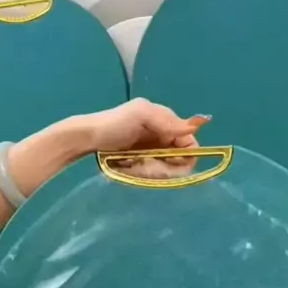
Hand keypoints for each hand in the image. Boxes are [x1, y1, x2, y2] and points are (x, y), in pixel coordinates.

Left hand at [84, 98, 210, 178]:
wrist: (89, 137)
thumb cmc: (115, 124)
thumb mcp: (142, 115)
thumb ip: (167, 122)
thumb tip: (198, 125)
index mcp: (166, 120)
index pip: (189, 142)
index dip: (185, 155)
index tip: (170, 162)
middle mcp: (163, 135)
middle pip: (180, 158)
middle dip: (168, 165)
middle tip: (148, 165)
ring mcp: (153, 150)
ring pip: (167, 167)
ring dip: (156, 170)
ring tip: (136, 165)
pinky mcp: (143, 161)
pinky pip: (155, 171)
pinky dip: (148, 172)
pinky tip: (134, 167)